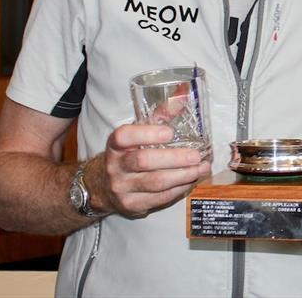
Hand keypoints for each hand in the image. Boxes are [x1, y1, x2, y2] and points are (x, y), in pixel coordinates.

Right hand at [90, 124, 210, 217]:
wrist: (100, 186)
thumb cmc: (127, 154)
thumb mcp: (136, 134)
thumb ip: (158, 116)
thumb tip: (182, 96)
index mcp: (115, 144)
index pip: (124, 136)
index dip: (147, 134)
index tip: (169, 133)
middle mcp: (115, 166)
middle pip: (144, 161)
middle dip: (174, 158)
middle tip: (196, 155)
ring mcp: (122, 188)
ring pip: (155, 183)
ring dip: (183, 175)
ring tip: (201, 168)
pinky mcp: (131, 205)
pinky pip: (159, 198)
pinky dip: (179, 189)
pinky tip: (191, 180)